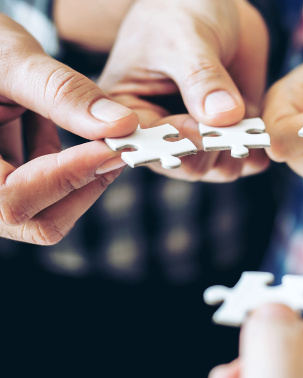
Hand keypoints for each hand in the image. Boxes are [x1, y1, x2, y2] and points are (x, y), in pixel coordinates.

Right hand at [0, 15, 137, 244]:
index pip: (11, 201)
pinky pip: (43, 190)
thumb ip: (63, 93)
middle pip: (37, 222)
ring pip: (46, 211)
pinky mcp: (5, 182)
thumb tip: (122, 124)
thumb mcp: (12, 61)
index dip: (68, 178)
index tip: (114, 147)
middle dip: (83, 185)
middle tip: (118, 148)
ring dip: (76, 173)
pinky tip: (51, 124)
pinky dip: (63, 163)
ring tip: (85, 128)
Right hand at [99, 0, 269, 181]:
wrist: (213, 4)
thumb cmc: (181, 11)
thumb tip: (223, 116)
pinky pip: (246, 157)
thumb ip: (201, 78)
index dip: (169, 144)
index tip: (194, 127)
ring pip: (218, 168)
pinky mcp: (232, 132)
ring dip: (235, 154)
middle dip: (208, 152)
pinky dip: (257, 151)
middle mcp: (165, 131)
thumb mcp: (185, 38)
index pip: (144, 145)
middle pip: (186, 165)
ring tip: (247, 130)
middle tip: (228, 129)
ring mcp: (201, 135)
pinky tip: (262, 134)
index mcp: (130, 111)